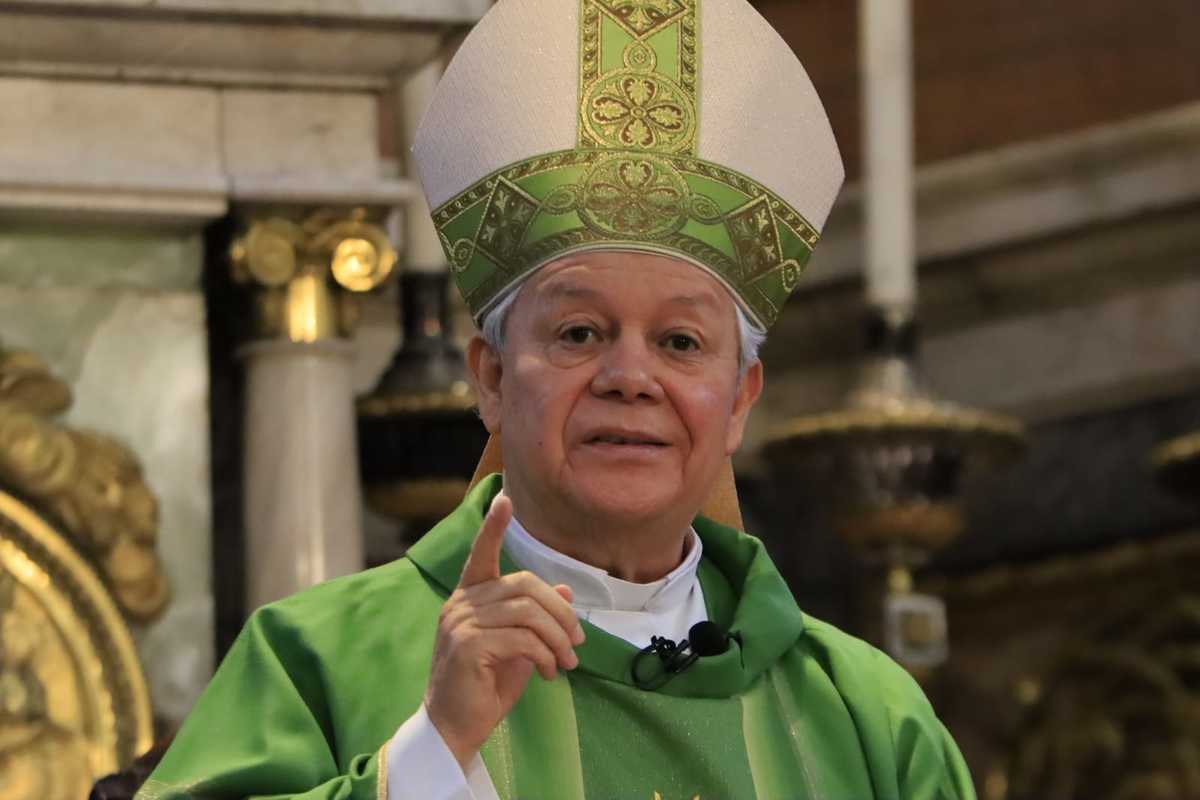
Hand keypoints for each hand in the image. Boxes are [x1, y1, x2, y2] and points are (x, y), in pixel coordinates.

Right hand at [424, 494, 585, 769]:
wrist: (455, 729)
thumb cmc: (485, 686)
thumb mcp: (519, 647)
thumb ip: (537, 618)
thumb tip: (565, 591)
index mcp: (469, 598)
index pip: (481, 555)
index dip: (493, 528)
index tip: (505, 499)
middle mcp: (460, 604)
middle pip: (524, 586)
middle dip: (560, 613)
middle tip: (578, 642)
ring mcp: (460, 623)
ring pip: (527, 613)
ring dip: (558, 638)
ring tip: (567, 663)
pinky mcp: (466, 646)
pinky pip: (521, 639)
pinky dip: (545, 655)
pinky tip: (549, 673)